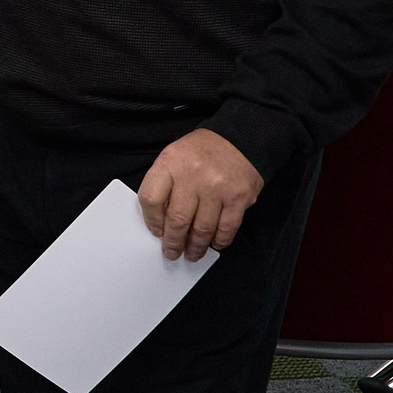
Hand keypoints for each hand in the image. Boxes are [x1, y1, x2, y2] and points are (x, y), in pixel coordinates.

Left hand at [138, 129, 263, 261]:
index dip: (151, 221)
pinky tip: (214, 244)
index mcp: (170, 163)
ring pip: (202, 228)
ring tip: (191, 254)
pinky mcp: (239, 197)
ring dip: (195, 246)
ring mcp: (218, 188)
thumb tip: (160, 221)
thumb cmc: (201, 152)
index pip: (151, 199)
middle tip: (172, 253)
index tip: (156, 232)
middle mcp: (193, 175)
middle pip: (177, 219)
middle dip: (173, 242)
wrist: (241, 138)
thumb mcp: (173, 157)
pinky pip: (227, 227)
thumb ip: (164, 184)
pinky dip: (220, 240)